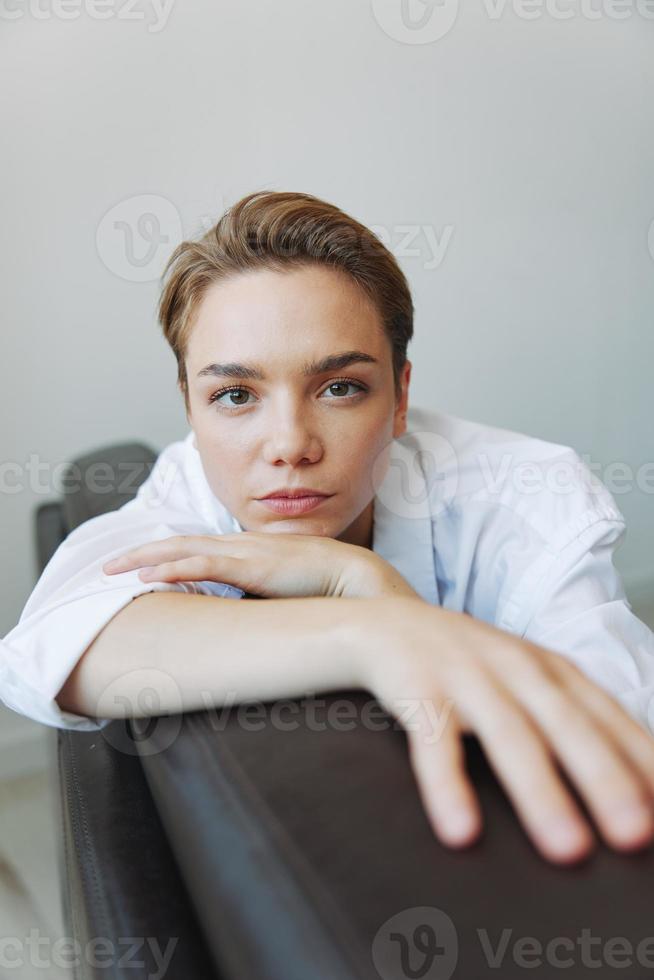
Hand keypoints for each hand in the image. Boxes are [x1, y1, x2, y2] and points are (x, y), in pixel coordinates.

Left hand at [102, 531, 410, 599]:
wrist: (363, 582)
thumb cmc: (330, 593)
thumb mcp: (285, 597)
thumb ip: (260, 603)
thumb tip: (241, 624)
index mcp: (251, 553)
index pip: (197, 548)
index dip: (164, 554)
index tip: (137, 565)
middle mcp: (244, 547)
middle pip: (180, 543)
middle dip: (140, 552)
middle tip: (106, 566)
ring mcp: (247, 553)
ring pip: (183, 548)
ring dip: (144, 557)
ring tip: (112, 568)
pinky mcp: (253, 566)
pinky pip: (203, 563)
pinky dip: (171, 567)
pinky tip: (146, 575)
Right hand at [359, 598, 653, 864]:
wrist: (381, 623)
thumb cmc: (463, 665)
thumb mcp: (519, 680)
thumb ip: (564, 718)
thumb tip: (628, 793)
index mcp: (546, 667)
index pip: (604, 714)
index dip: (638, 760)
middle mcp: (512, 664)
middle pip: (565, 722)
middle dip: (604, 778)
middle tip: (635, 835)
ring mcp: (463, 671)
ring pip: (507, 731)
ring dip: (540, 790)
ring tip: (567, 848)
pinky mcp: (414, 685)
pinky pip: (433, 739)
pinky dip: (448, 783)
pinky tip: (461, 829)